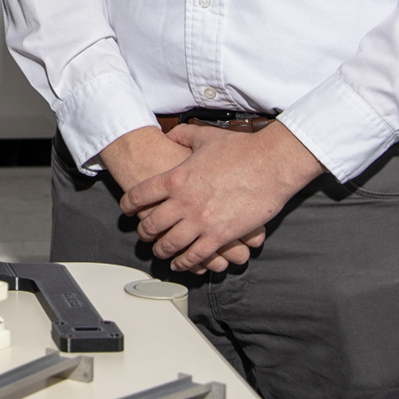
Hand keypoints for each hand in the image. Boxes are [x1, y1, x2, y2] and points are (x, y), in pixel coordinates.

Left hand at [98, 127, 263, 272]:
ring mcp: (200, 221)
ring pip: (170, 244)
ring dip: (161, 250)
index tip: (127, 209)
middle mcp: (183, 202)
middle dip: (144, 232)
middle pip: (151, 224)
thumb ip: (183, 135)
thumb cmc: (241, 149)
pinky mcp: (220, 236)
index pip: (140, 195)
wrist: (271, 163)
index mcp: (176, 177)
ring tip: (159, 252)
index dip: (129, 204)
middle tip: (143, 235)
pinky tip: (181, 264)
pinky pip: (195, 256)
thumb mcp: (205, 136)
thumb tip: (170, 135)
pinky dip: (185, 263)